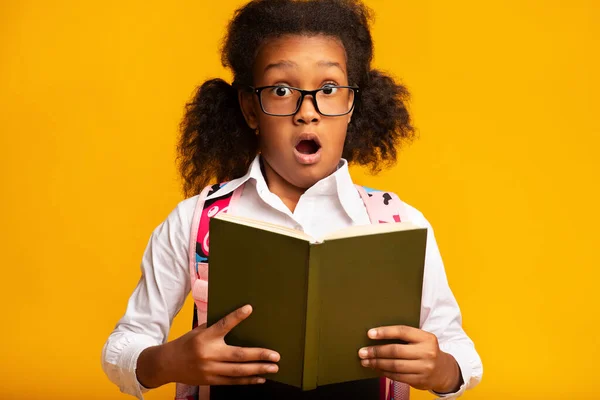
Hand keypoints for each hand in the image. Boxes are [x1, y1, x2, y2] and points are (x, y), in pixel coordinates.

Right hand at [137, 305, 279, 387]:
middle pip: (238, 355)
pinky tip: (260, 378)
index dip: (236, 317)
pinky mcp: (211, 380)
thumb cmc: (186, 343)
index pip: (223, 325)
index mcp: (205, 337)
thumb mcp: (198, 331)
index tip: (249, 308)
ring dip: (258, 370)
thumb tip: (236, 319)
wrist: (166, 364)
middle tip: (275, 356)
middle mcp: (208, 354)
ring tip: (273, 368)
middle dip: (259, 356)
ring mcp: (210, 370)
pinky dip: (248, 380)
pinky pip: (232, 381)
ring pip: (238, 372)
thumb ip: (215, 328)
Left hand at [357, 325, 461, 392]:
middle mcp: (427, 352)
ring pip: (395, 365)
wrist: (444, 370)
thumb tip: (377, 336)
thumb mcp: (422, 339)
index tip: (370, 334)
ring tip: (366, 361)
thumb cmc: (426, 351)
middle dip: (376, 351)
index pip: (402, 332)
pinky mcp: (420, 380)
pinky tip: (377, 369)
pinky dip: (384, 372)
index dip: (385, 332)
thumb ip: (405, 337)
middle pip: (396, 350)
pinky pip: (398, 376)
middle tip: (362, 352)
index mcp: (426, 338)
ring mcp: (424, 368)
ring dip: (377, 363)